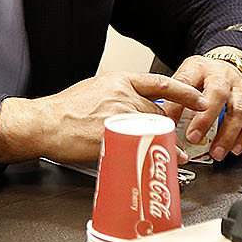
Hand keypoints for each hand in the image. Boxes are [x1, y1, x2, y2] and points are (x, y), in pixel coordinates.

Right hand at [0, 71, 205, 164]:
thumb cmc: (61, 110)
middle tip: (184, 138)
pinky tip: (160, 161)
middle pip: (160, 112)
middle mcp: (122, 95)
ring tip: (177, 154)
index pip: (160, 83)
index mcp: (118, 80)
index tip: (199, 98)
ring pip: (154, 130)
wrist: (42, 123)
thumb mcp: (92, 89)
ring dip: (169, 144)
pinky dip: (154, 154)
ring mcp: (119, 117)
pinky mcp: (112, 138)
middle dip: (174, 127)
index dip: (184, 92)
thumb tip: (128, 104)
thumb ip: (114, 94)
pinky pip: (140, 147)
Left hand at [163, 55, 241, 159]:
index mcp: (200, 68)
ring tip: (216, 152)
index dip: (179, 103)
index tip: (172, 122)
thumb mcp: (183, 77)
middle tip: (193, 138)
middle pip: (218, 94)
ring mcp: (240, 89)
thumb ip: (173, 96)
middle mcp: (223, 77)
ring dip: (227, 135)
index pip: (187, 82)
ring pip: (238, 111)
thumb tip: (164, 122)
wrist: (225, 68)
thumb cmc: (201, 76)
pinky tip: (235, 149)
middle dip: (205, 119)